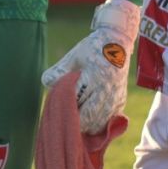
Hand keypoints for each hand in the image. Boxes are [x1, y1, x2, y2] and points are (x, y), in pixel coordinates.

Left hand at [42, 0, 138, 132]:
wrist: (117, 43)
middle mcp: (108, 89)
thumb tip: (46, 83)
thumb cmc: (91, 49)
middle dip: (76, 121)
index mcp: (94, 76)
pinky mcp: (121, 101)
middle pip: (90, 116)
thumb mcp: (73, 56)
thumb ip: (59, 70)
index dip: (67, 107)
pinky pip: (109, 120)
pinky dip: (98, 123)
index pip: (78, 99)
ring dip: (87, 125)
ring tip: (76, 121)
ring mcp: (116, 96)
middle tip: (65, 120)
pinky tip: (89, 119)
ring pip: (100, 122)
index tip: (58, 111)